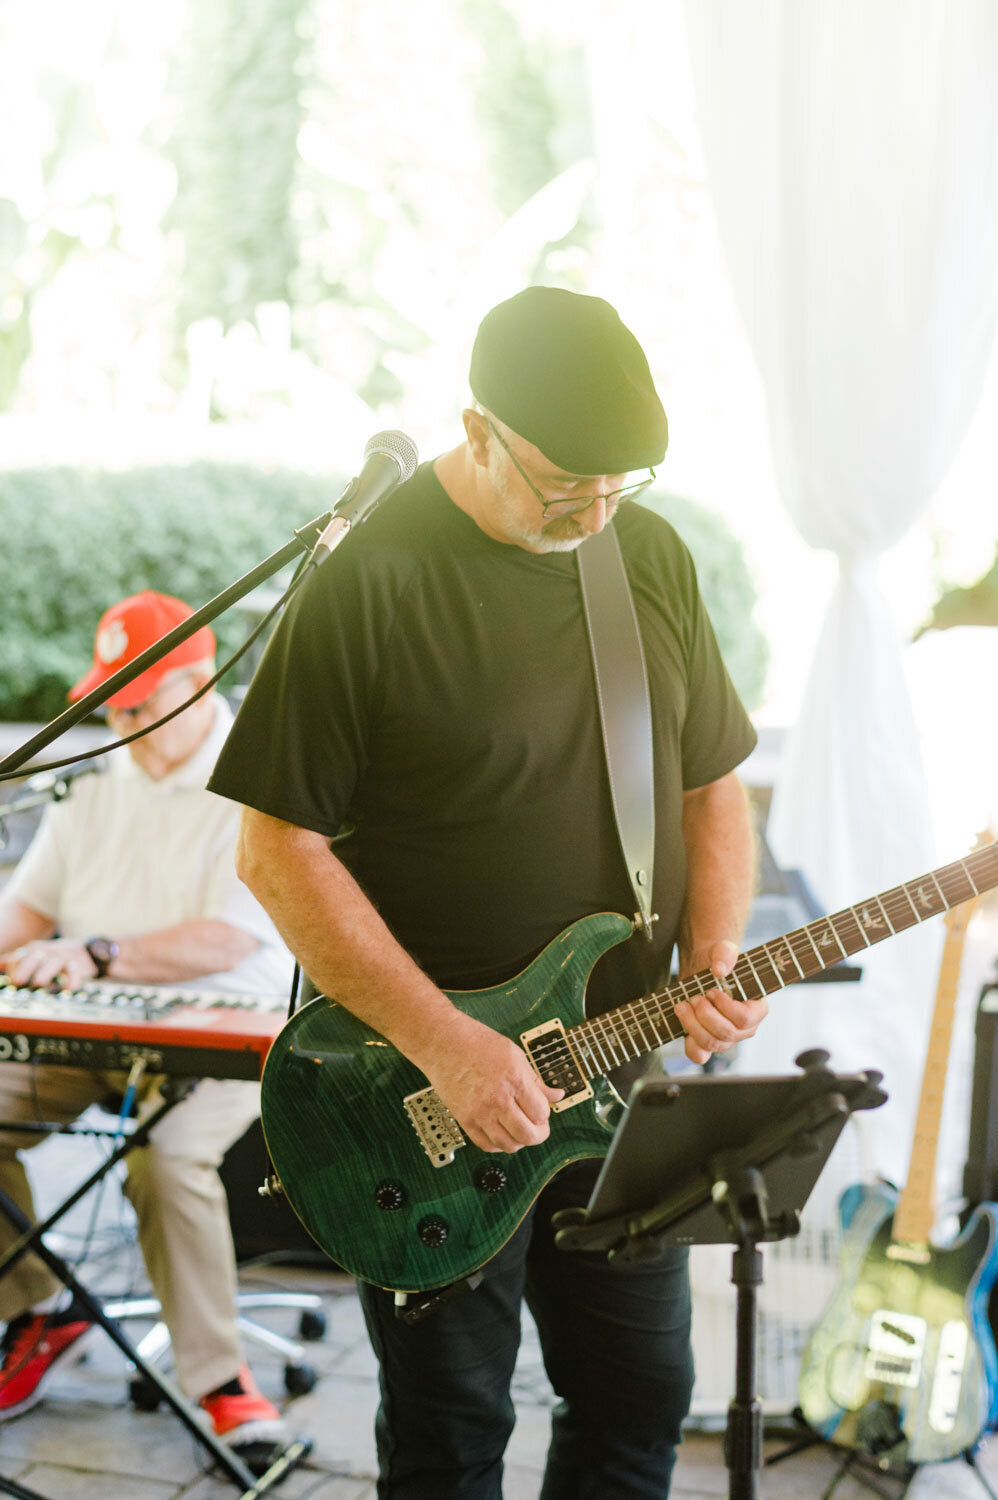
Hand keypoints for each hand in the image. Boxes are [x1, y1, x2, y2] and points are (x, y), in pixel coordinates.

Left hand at [0, 939, 97, 990]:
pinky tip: (67, 989)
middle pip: (34, 957)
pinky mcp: (78, 966)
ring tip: (38, 984)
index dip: (14, 969)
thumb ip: (14, 961)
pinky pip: (75, 973)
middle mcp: (46, 953)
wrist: (84, 951)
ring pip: (53, 963)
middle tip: (18, 982)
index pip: (18, 957)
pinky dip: (71, 981)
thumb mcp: (32, 955)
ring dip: (45, 973)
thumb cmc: (51, 958)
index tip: (13, 982)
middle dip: (25, 970)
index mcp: (32, 950)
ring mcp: (62, 959)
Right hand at [416, 1014, 564, 1153]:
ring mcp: (480, 1112)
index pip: (541, 1113)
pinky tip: (501, 1134)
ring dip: (519, 1142)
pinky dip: (497, 1145)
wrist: (442, 1041)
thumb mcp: (515, 1055)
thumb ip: (536, 1079)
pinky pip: (485, 1144)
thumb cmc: (476, 1042)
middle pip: (528, 1135)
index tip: (543, 1111)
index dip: (546, 1115)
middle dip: (538, 1134)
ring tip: (519, 1131)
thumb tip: (556, 1095)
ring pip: (508, 1145)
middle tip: (538, 1128)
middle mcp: (498, 1099)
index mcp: (515, 1080)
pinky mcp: (464, 1119)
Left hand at [673, 939, 767, 1065]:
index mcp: (757, 1009)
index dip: (726, 1008)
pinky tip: (683, 1022)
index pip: (745, 1019)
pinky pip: (699, 1055)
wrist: (702, 971)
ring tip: (682, 1005)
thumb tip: (719, 970)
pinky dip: (688, 1043)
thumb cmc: (718, 963)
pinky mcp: (707, 1044)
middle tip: (695, 997)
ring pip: (711, 1044)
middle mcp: (744, 1029)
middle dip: (705, 1015)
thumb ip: (726, 953)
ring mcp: (726, 1039)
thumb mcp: (723, 950)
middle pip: (726, 1034)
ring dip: (692, 1024)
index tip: (712, 991)